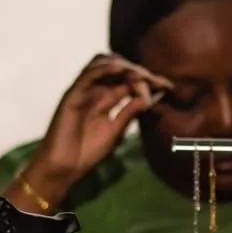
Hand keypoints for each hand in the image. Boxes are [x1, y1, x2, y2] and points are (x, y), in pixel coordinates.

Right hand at [30, 53, 172, 189]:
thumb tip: (149, 97)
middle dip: (141, 73)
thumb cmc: (86, 152)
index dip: (149, 81)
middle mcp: (95, 91)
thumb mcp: (115, 131)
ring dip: (125, 67)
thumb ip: (129, 113)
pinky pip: (89, 74)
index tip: (167, 87)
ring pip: (104, 65)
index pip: (129, 81)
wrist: (63, 167)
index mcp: (106, 99)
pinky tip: (122, 70)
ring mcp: (83, 90)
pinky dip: (105, 68)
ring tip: (143, 75)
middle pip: (119, 69)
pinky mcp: (72, 94)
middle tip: (158, 82)